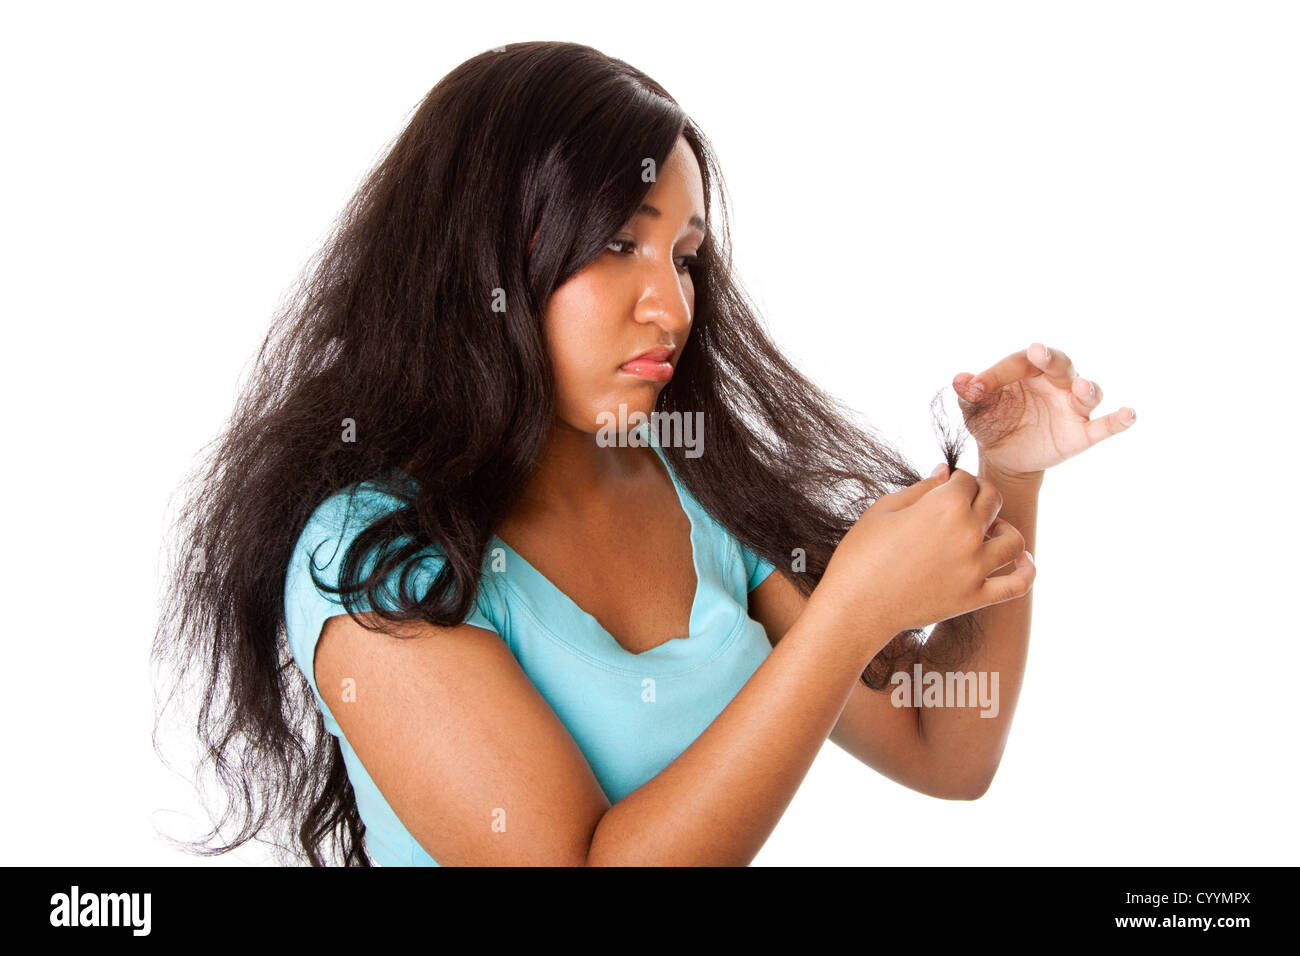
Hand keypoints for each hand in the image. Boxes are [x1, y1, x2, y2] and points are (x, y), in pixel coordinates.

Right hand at [816, 468, 1035, 644]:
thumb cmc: (861, 554)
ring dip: (1004, 529)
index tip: (947, 487)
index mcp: (944, 504)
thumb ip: (922, 488)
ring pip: (1013, 539)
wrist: (854, 607)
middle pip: (994, 500)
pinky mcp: (976, 597)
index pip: (968, 479)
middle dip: (981, 496)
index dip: (957, 480)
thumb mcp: (884, 510)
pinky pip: (1018, 584)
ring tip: (988, 531)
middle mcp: (967, 532)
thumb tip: (946, 472)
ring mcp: (975, 568)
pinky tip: (1023, 560)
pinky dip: (1027, 570)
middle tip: (964, 504)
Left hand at [952, 342, 1135, 481]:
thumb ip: (969, 394)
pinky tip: (1129, 414)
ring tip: (1082, 388)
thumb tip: (959, 381)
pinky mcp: (1082, 433)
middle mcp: (1055, 383)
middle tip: (1039, 353)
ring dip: (1086, 389)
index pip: (1016, 363)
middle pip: (1060, 365)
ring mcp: (1071, 407)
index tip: (973, 388)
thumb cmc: (991, 421)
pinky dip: (1119, 420)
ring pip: (1087, 392)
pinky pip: (1105, 426)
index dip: (995, 374)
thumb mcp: (975, 410)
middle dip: (1050, 358)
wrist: (1004, 456)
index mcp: (1027, 370)